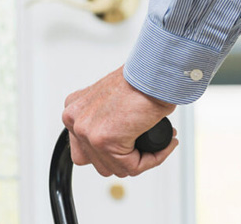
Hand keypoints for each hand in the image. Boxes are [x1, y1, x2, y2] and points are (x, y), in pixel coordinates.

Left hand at [62, 66, 178, 176]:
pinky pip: (132, 167)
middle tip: (148, 146)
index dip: (117, 151)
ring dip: (141, 160)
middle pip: (98, 162)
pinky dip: (153, 159)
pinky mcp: (104, 140)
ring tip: (157, 146)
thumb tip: (125, 140)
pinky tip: (165, 145)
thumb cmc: (144, 78)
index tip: (135, 145)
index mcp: (77, 110)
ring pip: (116, 167)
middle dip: (128, 158)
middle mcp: (76, 120)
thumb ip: (111, 120)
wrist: (154, 72)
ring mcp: (86, 131)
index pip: (87, 148)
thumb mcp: (118, 99)